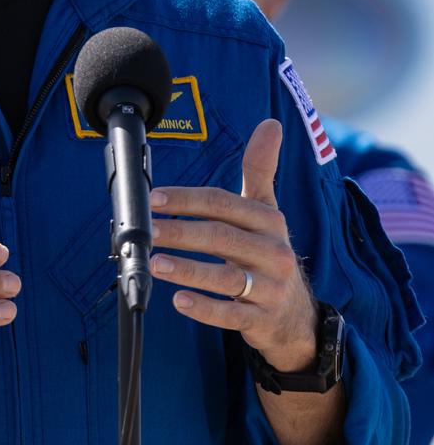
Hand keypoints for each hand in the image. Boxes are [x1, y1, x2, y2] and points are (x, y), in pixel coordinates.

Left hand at [149, 119, 317, 372]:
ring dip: (188, 270)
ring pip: (226, 277)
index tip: (154, 198)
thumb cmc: (269, 254)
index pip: (224, 204)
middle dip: (181, 232)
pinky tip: (179, 301)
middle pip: (222, 237)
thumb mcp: (268, 211)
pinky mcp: (262, 320)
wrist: (295, 316)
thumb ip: (261, 169)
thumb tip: (270, 124)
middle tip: (148, 231)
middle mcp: (273, 252)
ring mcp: (270, 288)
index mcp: (269, 221)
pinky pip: (232, 315)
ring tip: (155, 264)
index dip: (188, 199)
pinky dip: (205, 308)